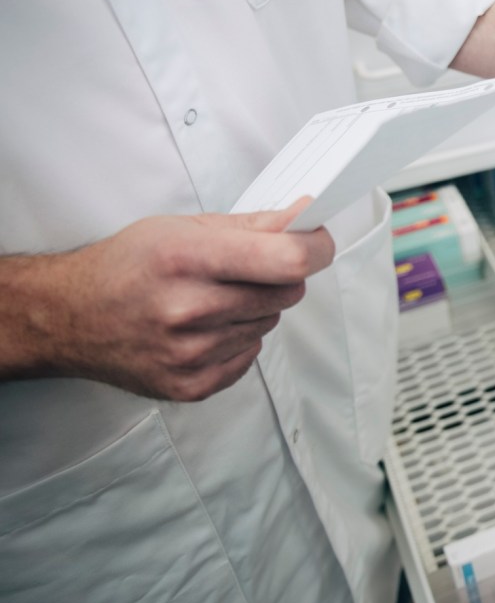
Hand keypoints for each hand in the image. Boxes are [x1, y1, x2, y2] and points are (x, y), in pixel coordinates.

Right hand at [26, 198, 334, 401]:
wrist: (68, 317)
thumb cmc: (125, 266)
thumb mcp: (182, 227)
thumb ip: (251, 226)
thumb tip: (305, 217)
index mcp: (188, 259)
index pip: (287, 261)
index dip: (316, 249)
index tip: (318, 242)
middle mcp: (189, 308)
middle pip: (287, 293)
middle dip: (279, 277)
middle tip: (246, 270)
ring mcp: (190, 353)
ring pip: (270, 324)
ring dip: (255, 310)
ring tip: (211, 299)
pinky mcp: (191, 385)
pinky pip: (250, 356)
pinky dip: (237, 340)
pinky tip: (203, 328)